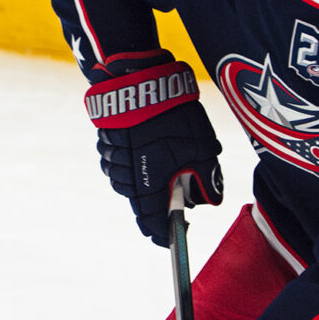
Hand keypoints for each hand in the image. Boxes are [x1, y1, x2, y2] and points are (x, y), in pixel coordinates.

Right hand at [85, 60, 222, 245]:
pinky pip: (115, 159)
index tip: (167, 239)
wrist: (141, 80)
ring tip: (161, 166)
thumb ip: (208, 177)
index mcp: (151, 183)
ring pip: (124, 180)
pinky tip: (142, 148)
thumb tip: (212, 199)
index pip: (151, 221)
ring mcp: (114, 156)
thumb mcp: (203, 148)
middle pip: (137, 202)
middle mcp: (128, 175)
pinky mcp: (106, 138)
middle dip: (153, 203)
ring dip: (140, 180)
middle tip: (173, 194)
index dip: (160, 234)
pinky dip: (128, 161)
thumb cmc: (175, 116)